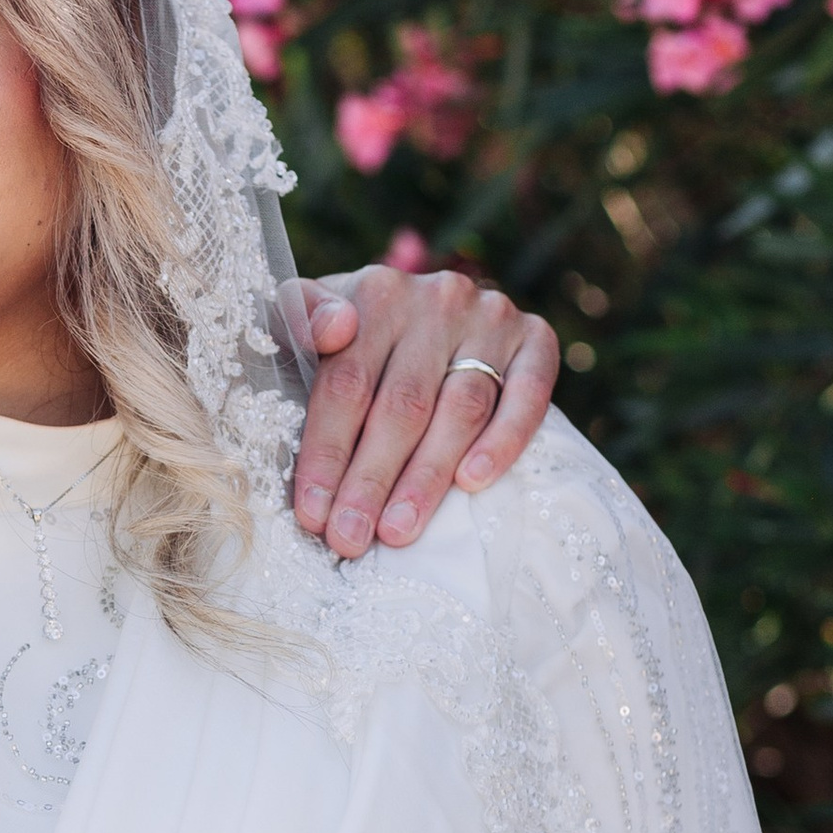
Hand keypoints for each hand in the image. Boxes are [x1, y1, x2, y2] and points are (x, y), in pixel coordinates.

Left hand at [292, 268, 557, 558]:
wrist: (419, 312)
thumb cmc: (346, 335)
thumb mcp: (301, 319)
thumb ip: (297, 318)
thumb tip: (335, 327)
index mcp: (374, 293)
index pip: (347, 384)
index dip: (327, 453)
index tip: (311, 514)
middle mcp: (437, 298)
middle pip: (403, 404)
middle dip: (371, 480)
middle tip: (350, 539)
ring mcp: (491, 316)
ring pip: (461, 408)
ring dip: (428, 477)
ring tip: (398, 531)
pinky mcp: (535, 338)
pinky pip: (529, 394)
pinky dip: (504, 441)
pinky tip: (472, 483)